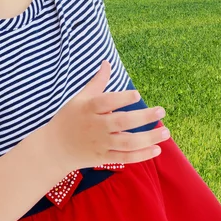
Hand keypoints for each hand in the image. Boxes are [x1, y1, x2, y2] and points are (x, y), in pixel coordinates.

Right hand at [44, 61, 169, 172]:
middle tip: (161, 111)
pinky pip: (125, 158)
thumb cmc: (69, 118)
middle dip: (143, 117)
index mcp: (89, 108)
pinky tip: (157, 149)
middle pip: (121, 122)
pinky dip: (141, 156)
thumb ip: (97, 82)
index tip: (138, 94)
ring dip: (148, 138)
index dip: (122, 98)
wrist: (55, 148)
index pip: (107, 102)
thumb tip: (107, 62)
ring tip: (166, 132)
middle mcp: (96, 126)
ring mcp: (100, 144)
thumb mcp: (80, 98)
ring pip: (127, 143)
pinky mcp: (104, 158)